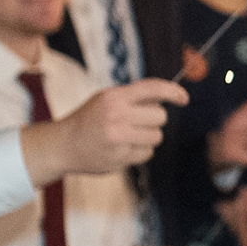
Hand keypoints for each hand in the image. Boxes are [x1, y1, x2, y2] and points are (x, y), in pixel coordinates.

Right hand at [24, 79, 188, 183]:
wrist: (62, 145)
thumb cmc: (89, 120)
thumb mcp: (106, 99)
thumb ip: (133, 97)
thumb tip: (167, 97)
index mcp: (114, 97)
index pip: (153, 88)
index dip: (173, 92)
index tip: (184, 99)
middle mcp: (117, 115)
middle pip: (160, 116)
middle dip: (154, 120)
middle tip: (136, 122)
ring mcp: (118, 137)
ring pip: (157, 136)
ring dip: (148, 137)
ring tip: (127, 136)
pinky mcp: (120, 157)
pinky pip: (147, 153)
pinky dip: (140, 152)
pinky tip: (122, 149)